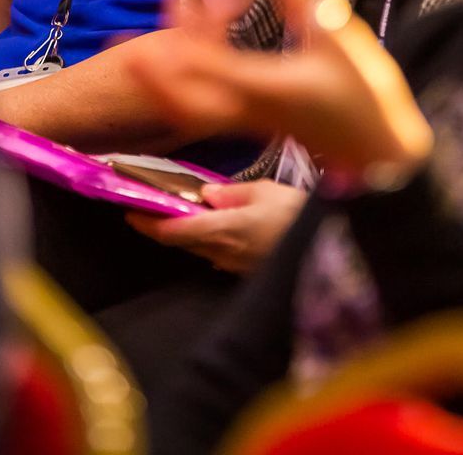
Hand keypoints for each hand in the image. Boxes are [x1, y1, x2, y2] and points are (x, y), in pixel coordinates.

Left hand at [126, 0, 433, 180]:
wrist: (380, 153)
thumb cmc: (367, 99)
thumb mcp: (341, 40)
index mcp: (267, 87)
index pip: (212, 63)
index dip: (187, 31)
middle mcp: (250, 110)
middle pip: (185, 101)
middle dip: (153, 74)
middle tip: (123, 46)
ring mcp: (250, 122)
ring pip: (191, 111)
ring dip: (162, 85)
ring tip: (141, 57)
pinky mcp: (255, 124)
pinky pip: (207, 112)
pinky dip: (186, 90)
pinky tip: (184, 66)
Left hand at [126, 179, 307, 272]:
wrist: (333, 247)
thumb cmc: (299, 214)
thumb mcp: (267, 192)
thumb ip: (232, 193)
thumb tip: (206, 194)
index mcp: (222, 230)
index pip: (173, 232)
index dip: (147, 224)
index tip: (129, 211)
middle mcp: (223, 253)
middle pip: (184, 242)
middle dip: (166, 226)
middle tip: (153, 205)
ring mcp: (236, 266)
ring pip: (202, 249)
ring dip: (189, 233)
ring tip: (183, 211)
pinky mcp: (249, 271)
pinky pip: (221, 255)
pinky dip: (211, 240)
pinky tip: (217, 225)